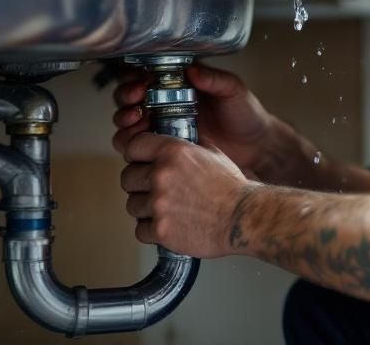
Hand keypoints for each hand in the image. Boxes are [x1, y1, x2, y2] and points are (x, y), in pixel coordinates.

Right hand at [111, 63, 275, 178]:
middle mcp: (166, 103)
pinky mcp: (166, 149)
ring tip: (138, 121)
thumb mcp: (233, 90)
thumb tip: (192, 69)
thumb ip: (215, 79)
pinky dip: (134, 143)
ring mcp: (164, 127)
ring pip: (128, 122)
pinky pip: (141, 146)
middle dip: (125, 99)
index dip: (135, 79)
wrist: (257, 147)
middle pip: (128, 99)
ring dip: (125, 121)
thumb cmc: (247, 114)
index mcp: (179, 84)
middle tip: (136, 103)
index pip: (145, 76)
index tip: (141, 85)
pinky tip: (143, 142)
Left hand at [120, 132, 249, 256]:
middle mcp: (161, 175)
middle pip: (127, 178)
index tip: (140, 163)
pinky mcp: (161, 230)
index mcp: (172, 152)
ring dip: (145, 209)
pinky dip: (152, 231)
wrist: (243, 219)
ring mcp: (159, 204)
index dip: (136, 156)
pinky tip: (168, 226)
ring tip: (164, 210)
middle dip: (139, 184)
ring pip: (132, 205)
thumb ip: (189, 145)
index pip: (133, 147)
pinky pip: (140, 230)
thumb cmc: (232, 188)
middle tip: (154, 190)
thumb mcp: (213, 153)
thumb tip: (176, 138)